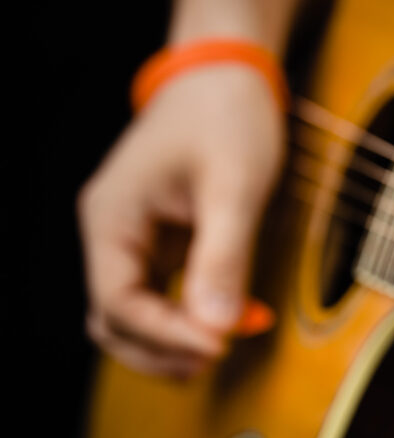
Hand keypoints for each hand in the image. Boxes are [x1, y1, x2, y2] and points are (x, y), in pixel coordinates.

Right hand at [78, 66, 284, 376]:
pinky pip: (161, 298)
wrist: (226, 79)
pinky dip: (190, 319)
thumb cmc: (226, 117)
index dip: (166, 335)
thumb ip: (224, 256)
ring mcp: (131, 242)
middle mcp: (110, 234)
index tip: (220, 346)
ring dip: (175, 342)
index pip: (118, 302)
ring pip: (134, 318)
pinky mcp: (158, 245)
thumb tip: (218, 327)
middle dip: (164, 349)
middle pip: (114, 323)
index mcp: (111, 218)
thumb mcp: (234, 185)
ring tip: (229, 343)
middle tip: (224, 353)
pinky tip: (233, 319)